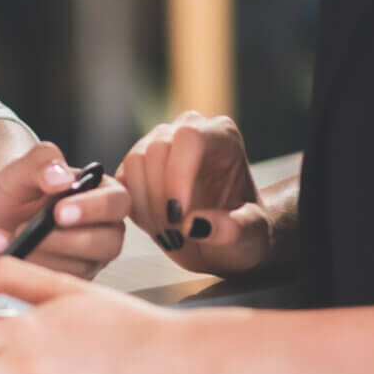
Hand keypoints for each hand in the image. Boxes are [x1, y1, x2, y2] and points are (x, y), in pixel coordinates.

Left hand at [0, 141, 130, 279]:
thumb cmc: (17, 189)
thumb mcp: (20, 168)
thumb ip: (40, 162)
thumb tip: (61, 176)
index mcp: (102, 193)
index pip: (117, 202)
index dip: (93, 209)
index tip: (59, 211)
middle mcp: (103, 230)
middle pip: (107, 242)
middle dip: (66, 241)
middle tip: (29, 232)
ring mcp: (87, 260)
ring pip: (77, 268)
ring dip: (33, 255)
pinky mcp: (66, 281)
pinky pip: (51, 283)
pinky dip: (17, 268)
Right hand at [118, 112, 271, 275]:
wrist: (227, 242)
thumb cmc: (245, 234)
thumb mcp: (252, 238)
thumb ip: (233, 229)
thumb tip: (195, 224)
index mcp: (221, 136)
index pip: (189, 137)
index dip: (177, 175)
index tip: (180, 219)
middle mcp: (188, 131)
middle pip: (156, 148)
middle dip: (161, 198)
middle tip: (177, 235)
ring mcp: (160, 144)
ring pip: (134, 161)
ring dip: (146, 205)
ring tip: (169, 234)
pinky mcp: (138, 165)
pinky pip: (121, 179)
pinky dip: (133, 207)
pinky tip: (155, 227)